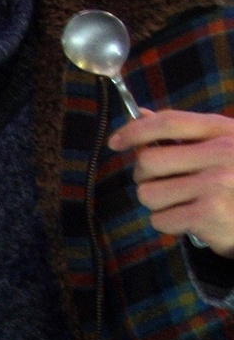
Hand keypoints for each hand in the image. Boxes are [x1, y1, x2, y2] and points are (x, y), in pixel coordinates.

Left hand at [109, 107, 233, 253]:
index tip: (116, 141)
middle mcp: (223, 153)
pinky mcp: (210, 214)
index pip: (170, 122)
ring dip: (159, 204)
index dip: (135, 130)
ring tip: (184, 204)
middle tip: (164, 184)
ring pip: (148, 194)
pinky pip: (160, 219)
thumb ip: (183, 134)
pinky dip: (170, 224)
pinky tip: (193, 221)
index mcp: (225, 131)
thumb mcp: (222, 147)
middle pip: (148, 161)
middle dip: (146, 177)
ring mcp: (217, 183)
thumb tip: (139, 115)